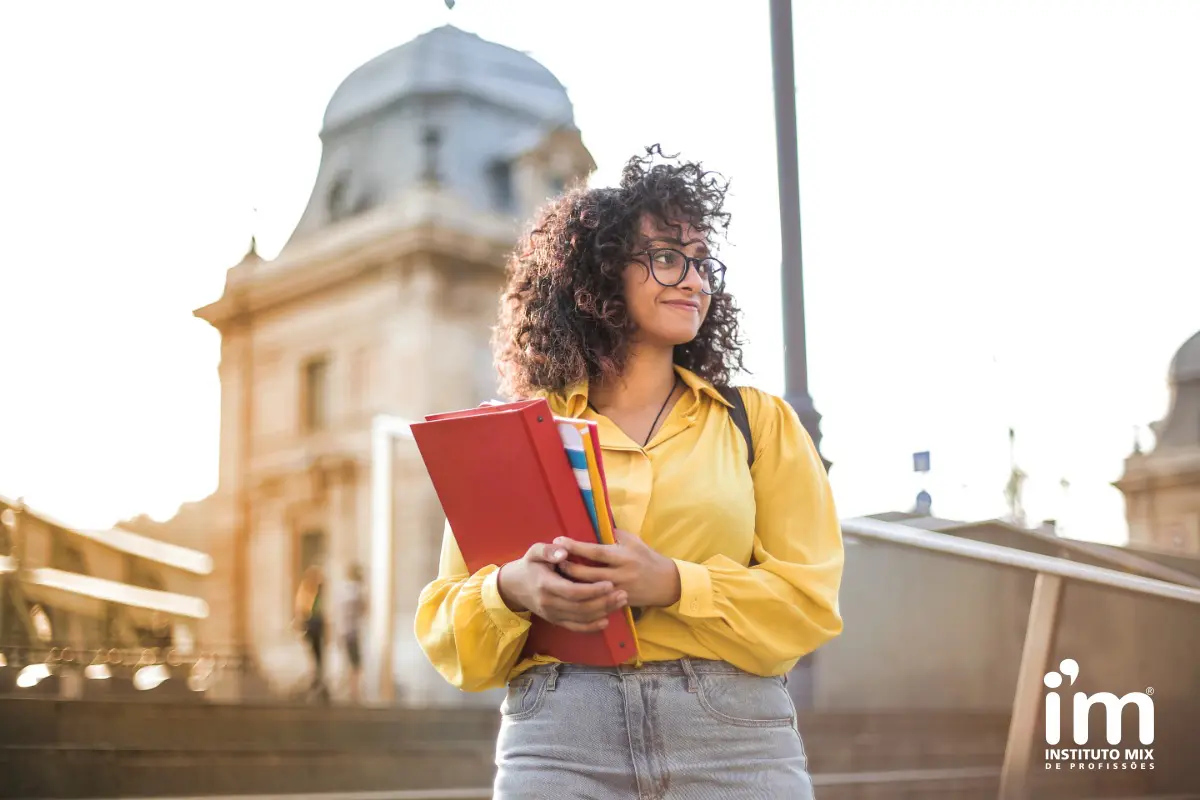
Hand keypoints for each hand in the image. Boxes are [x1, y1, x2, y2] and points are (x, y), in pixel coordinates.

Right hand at [497, 543, 628, 632]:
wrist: (514, 586)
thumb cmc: (529, 565)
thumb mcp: (534, 552)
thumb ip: (548, 550)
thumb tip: (563, 551)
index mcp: (545, 584)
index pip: (572, 591)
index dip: (592, 590)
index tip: (610, 584)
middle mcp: (549, 603)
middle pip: (580, 607)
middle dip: (603, 602)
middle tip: (622, 593)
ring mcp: (552, 614)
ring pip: (581, 618)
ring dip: (602, 612)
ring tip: (620, 602)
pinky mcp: (555, 621)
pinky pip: (575, 627)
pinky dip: (591, 626)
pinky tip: (606, 620)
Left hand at [554, 529, 681, 608]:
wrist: (666, 583)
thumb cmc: (647, 558)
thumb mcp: (633, 541)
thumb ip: (614, 534)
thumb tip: (593, 525)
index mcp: (623, 556)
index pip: (595, 552)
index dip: (576, 546)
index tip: (559, 540)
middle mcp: (620, 574)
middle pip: (588, 573)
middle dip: (568, 567)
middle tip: (552, 560)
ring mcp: (618, 590)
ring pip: (589, 589)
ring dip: (572, 583)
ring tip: (556, 576)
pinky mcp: (618, 602)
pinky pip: (596, 601)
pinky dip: (582, 596)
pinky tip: (570, 592)